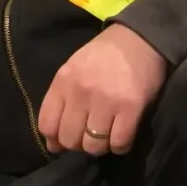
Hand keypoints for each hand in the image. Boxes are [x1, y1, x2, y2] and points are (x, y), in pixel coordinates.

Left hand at [37, 24, 168, 155]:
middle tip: (89, 136)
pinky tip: (122, 136)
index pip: (47, 124)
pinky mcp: (131, 108)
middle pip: (69, 139)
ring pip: (93, 146)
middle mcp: (81, 92)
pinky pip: (119, 143)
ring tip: (106, 135)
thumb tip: (54, 142)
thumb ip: (62, 100)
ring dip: (100, 147)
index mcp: (64, 81)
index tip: (63, 143)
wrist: (139, 38)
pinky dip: (120, 146)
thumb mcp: (73, 69)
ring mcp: (106, 101)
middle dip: (78, 145)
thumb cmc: (103, 56)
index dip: (54, 140)